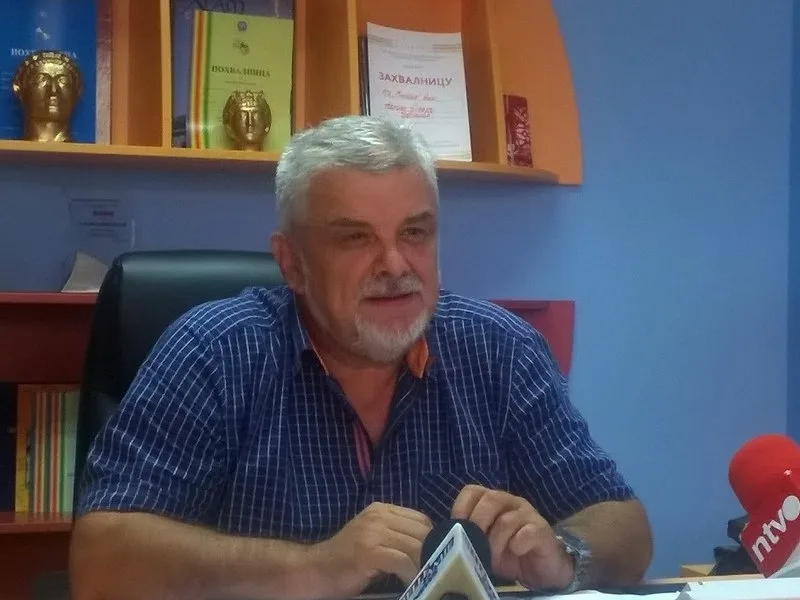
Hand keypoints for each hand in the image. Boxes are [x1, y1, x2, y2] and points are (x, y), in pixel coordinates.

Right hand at [312, 502, 432, 597]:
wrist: (314, 570)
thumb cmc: (345, 559)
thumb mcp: (372, 537)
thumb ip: (395, 534)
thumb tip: (428, 545)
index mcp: (381, 509)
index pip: (421, 518)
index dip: (432, 537)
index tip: (435, 555)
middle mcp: (378, 516)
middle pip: (422, 531)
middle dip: (432, 552)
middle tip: (435, 570)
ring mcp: (373, 533)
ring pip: (415, 546)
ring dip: (423, 566)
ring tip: (424, 578)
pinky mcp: (369, 552)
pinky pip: (403, 562)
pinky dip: (410, 574)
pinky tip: (408, 583)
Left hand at [451, 485, 573, 590]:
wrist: (540, 568)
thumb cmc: (508, 554)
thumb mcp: (483, 545)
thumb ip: (469, 537)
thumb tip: (446, 540)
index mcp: (492, 501)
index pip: (471, 491)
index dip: (461, 508)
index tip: (456, 529)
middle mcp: (509, 501)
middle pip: (490, 499)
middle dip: (477, 524)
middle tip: (474, 545)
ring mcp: (527, 514)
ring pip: (506, 520)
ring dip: (496, 543)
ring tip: (494, 559)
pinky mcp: (541, 529)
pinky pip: (527, 532)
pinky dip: (517, 544)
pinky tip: (515, 552)